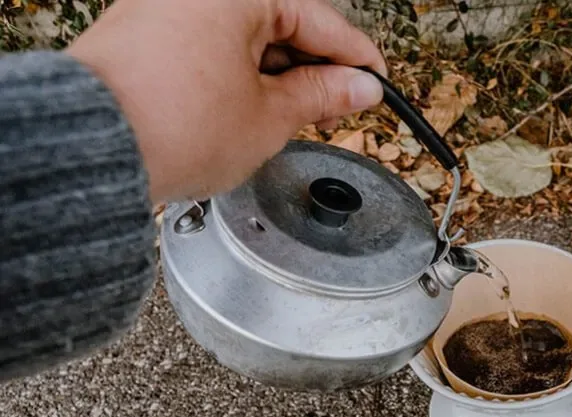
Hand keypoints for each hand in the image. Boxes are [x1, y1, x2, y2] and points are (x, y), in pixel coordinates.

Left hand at [67, 0, 385, 202]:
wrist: (94, 147)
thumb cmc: (174, 124)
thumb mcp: (271, 115)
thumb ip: (322, 95)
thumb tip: (358, 87)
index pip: (319, 20)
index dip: (355, 58)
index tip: (376, 82)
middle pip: (279, 22)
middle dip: (312, 69)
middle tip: (338, 106)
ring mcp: (164, 5)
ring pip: (242, 34)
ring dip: (274, 74)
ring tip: (294, 116)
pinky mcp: (142, 30)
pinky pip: (208, 43)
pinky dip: (236, 72)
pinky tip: (251, 107)